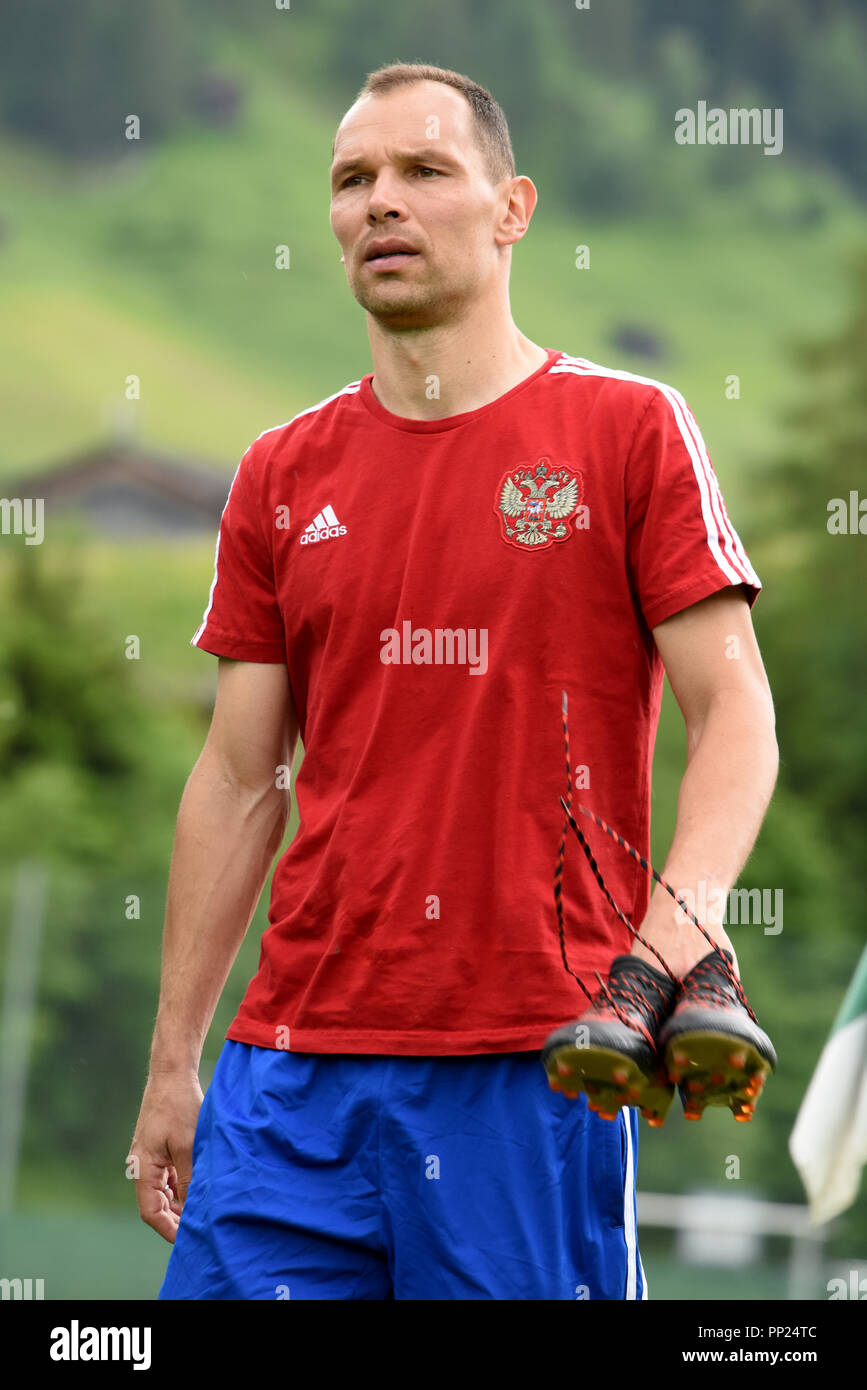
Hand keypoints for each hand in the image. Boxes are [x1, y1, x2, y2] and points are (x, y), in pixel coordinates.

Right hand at [129, 1069, 203, 1243]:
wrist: (172, 1075)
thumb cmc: (178, 1107)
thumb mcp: (186, 1146)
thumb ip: (187, 1178)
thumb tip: (191, 1208)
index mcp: (143, 1168)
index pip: (151, 1212)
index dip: (168, 1229)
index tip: (188, 1241)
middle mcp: (142, 1167)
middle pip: (157, 1205)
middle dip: (176, 1219)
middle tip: (201, 1228)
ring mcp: (151, 1159)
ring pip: (164, 1192)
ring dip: (180, 1203)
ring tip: (203, 1211)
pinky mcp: (161, 1150)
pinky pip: (169, 1177)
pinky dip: (181, 1187)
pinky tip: (199, 1189)